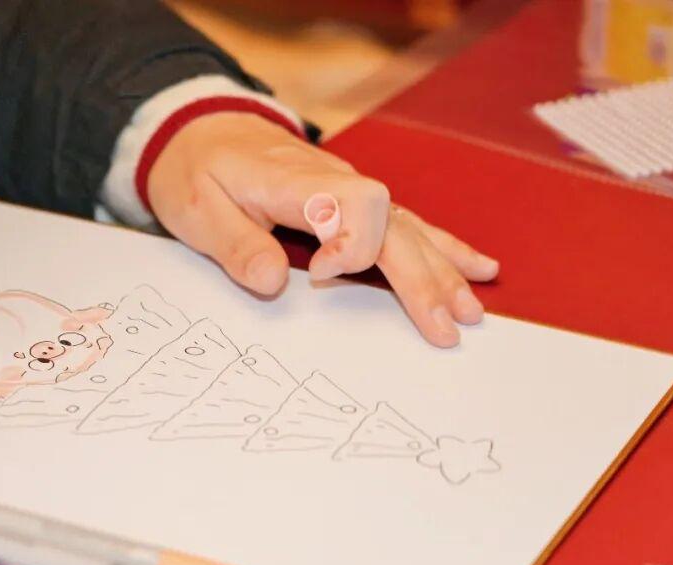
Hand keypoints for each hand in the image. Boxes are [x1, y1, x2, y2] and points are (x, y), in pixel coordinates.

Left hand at [146, 113, 499, 346]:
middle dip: (422, 277)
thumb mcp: (196, 210)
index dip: (351, 244)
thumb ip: (235, 247)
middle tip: (445, 327)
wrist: (201, 131)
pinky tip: (476, 266)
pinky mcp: (352, 202)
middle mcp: (334, 182)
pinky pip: (406, 224)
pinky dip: (441, 247)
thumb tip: (274, 284)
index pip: (352, 204)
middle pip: (394, 226)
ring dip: (442, 269)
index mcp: (295, 181)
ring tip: (472, 308)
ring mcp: (349, 191)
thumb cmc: (198, 170)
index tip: (321, 276)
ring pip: (408, 227)